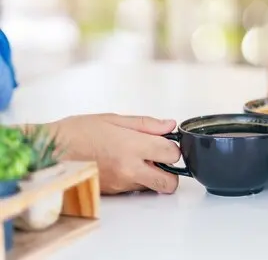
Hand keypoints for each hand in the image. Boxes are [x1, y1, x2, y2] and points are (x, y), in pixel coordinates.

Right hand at [46, 114, 180, 193]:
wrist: (49, 152)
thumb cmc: (77, 132)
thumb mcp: (114, 119)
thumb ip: (146, 125)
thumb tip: (169, 126)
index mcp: (132, 147)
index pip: (172, 154)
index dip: (173, 147)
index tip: (166, 141)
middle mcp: (129, 169)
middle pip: (169, 182)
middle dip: (171, 171)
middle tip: (160, 157)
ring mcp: (121, 184)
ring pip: (152, 187)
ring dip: (152, 175)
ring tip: (136, 158)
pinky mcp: (112, 193)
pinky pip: (134, 189)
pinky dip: (135, 179)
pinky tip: (122, 165)